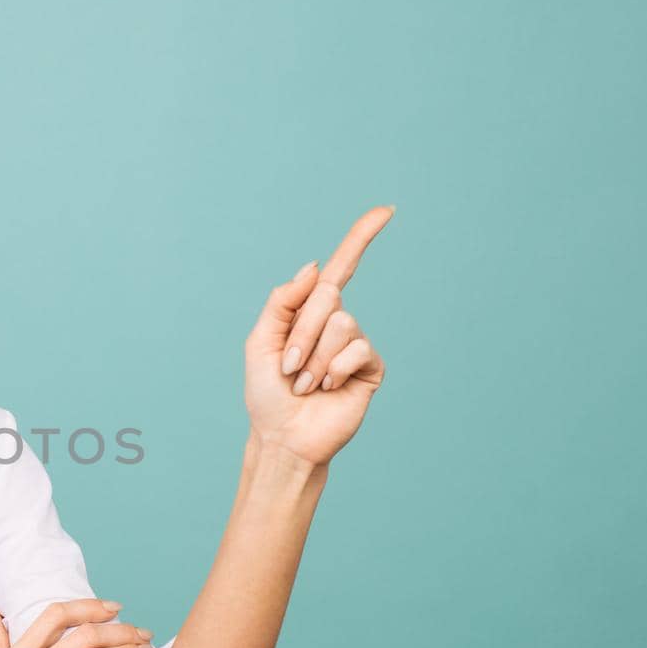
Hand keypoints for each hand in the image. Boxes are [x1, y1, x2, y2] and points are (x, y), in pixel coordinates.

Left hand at [243, 205, 393, 467]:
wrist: (283, 437)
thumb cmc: (267, 394)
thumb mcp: (260, 342)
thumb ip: (282, 302)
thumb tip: (316, 267)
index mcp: (309, 312)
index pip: (340, 268)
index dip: (361, 238)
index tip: (387, 210)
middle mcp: (336, 322)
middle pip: (328, 296)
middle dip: (300, 334)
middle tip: (289, 368)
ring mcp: (355, 344)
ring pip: (341, 324)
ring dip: (314, 358)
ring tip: (305, 384)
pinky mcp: (370, 367)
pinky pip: (356, 349)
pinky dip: (333, 370)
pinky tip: (327, 389)